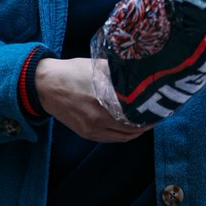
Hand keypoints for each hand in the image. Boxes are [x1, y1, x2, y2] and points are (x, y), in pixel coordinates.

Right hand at [35, 57, 151, 141]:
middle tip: (157, 114)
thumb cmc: (71, 72)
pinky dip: (124, 135)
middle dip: (147, 121)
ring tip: (147, 122)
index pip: (134, 110)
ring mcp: (92, 127)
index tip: (160, 105)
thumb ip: (117, 72)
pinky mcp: (86, 133)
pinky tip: (131, 128)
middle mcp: (98, 115)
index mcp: (103, 97)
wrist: (46, 85)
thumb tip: (138, 71)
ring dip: (138, 131)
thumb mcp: (96, 66)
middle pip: (132, 126)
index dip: (149, 110)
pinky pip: (111, 139)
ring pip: (124, 135)